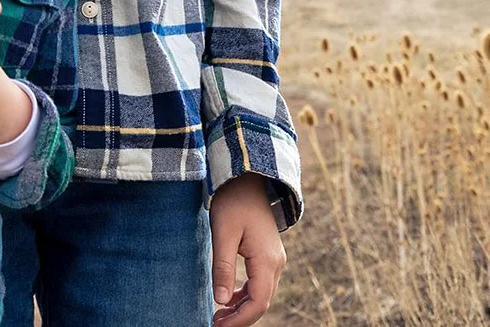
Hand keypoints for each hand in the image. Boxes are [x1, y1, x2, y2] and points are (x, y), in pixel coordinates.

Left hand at [210, 173, 286, 326]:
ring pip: (261, 294)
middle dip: (239, 318)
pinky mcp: (267, 255)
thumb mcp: (222, 233)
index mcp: (267, 260)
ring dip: (241, 308)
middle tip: (214, 323)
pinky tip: (228, 298)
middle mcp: (275, 263)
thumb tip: (221, 301)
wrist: (247, 178)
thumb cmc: (233, 201)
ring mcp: (274, 259)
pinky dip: (245, 295)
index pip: (258, 303)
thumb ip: (223, 267)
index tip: (217, 326)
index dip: (239, 320)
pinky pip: (259, 283)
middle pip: (261, 302)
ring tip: (218, 314)